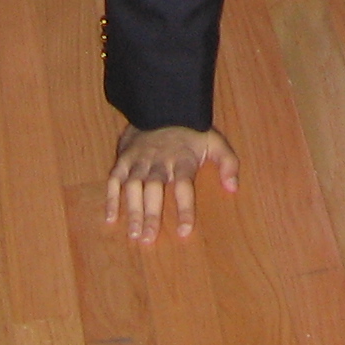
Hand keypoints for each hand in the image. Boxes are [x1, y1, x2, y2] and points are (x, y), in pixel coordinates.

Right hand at [104, 124, 238, 241]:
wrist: (163, 105)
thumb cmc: (191, 131)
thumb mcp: (215, 141)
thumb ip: (228, 163)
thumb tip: (233, 188)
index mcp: (182, 159)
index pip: (184, 186)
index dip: (184, 209)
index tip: (184, 231)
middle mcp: (159, 161)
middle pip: (154, 189)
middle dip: (151, 215)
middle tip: (148, 240)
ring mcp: (139, 160)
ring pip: (133, 186)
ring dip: (132, 210)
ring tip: (132, 234)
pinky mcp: (124, 158)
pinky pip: (114, 179)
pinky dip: (111, 198)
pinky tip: (111, 218)